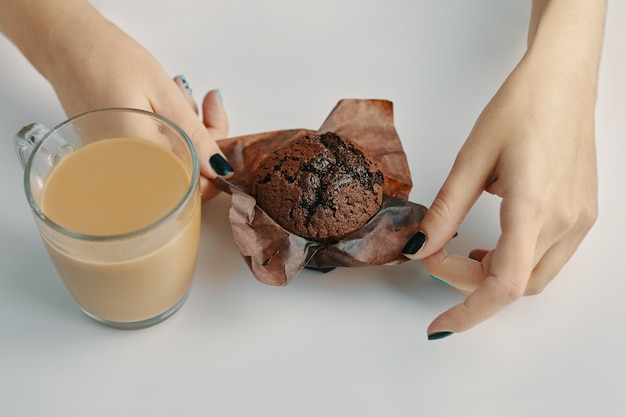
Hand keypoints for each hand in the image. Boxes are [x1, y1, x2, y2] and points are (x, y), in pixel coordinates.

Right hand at [0, 0, 230, 201]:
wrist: (64, 46)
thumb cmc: (109, 62)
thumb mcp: (164, 95)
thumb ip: (195, 136)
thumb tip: (220, 170)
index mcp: (141, 160)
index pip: (193, 188)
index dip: (214, 164)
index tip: (219, 132)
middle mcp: (125, 172)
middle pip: (183, 175)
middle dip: (204, 139)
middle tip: (206, 102)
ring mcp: (116, 167)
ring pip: (169, 163)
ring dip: (186, 132)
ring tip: (181, 93)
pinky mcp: (111, 157)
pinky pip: (151, 155)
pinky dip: (165, 132)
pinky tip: (164, 105)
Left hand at [403, 21, 603, 337]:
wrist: (563, 80)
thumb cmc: (520, 108)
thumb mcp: (472, 159)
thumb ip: (446, 211)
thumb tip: (420, 249)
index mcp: (534, 207)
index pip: (502, 285)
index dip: (468, 312)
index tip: (439, 325)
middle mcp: (565, 222)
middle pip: (515, 286)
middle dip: (469, 285)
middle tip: (437, 259)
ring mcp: (579, 220)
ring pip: (534, 277)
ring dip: (494, 277)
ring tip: (464, 255)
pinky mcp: (583, 214)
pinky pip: (549, 258)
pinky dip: (517, 263)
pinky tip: (495, 244)